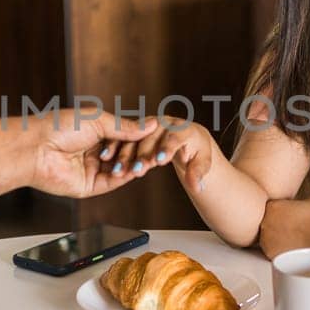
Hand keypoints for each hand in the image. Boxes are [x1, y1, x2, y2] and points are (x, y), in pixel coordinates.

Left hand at [30, 111, 168, 197]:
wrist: (37, 147)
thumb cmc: (60, 127)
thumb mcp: (99, 120)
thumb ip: (126, 126)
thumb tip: (152, 124)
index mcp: (95, 132)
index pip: (125, 136)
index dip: (139, 137)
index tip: (157, 135)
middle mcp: (94, 150)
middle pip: (124, 154)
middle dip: (138, 153)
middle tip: (155, 152)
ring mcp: (91, 168)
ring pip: (120, 169)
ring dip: (133, 166)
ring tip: (147, 162)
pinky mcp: (88, 185)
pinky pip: (111, 182)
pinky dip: (124, 177)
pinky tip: (134, 171)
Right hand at [96, 118, 216, 194]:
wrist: (188, 139)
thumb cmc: (197, 151)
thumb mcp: (201, 162)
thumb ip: (198, 173)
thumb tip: (198, 187)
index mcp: (184, 128)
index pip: (175, 137)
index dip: (167, 148)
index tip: (160, 161)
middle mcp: (166, 123)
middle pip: (152, 138)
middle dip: (143, 155)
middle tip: (137, 171)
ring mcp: (151, 125)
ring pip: (136, 137)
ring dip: (126, 154)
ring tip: (119, 171)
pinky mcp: (139, 129)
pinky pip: (125, 136)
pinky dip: (116, 146)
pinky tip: (107, 158)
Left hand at [258, 196, 309, 258]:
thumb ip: (302, 201)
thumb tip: (304, 204)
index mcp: (272, 206)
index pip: (272, 207)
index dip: (282, 212)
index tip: (289, 216)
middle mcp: (265, 222)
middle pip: (268, 223)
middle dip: (277, 225)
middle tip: (292, 228)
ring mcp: (265, 240)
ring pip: (268, 238)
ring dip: (277, 239)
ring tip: (293, 240)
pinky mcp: (270, 254)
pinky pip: (272, 251)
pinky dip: (280, 251)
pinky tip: (291, 249)